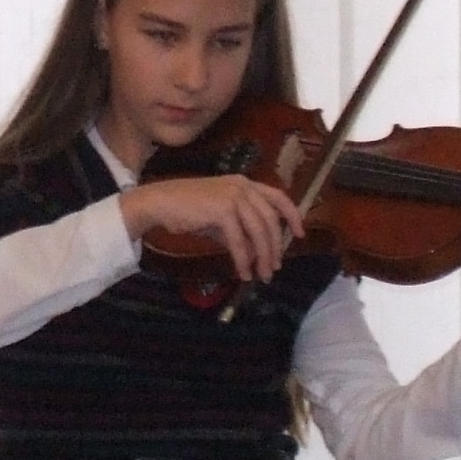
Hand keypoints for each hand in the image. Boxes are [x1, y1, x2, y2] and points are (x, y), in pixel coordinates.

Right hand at [120, 173, 302, 282]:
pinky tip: (243, 273)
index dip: (293, 215)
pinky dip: (243, 260)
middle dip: (275, 247)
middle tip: (274, 268)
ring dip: (262, 257)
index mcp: (245, 184)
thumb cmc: (185, 209)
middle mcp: (243, 187)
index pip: (278, 197)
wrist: (159, 203)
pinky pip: (239, 241)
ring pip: (258, 232)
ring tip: (262, 275)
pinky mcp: (222, 211)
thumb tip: (254, 253)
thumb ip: (238, 231)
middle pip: (271, 220)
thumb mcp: (218, 218)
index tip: (300, 234)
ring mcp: (233, 197)